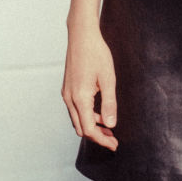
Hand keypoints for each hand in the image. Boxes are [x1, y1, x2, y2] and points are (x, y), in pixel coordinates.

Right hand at [62, 25, 117, 150]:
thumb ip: (109, 103)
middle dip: (97, 136)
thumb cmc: (96, 54)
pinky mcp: (67, 88)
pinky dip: (86, 115)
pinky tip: (99, 111)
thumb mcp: (108, 78)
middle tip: (113, 138)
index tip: (114, 144)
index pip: (89, 129)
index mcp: (80, 98)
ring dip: (91, 126)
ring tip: (108, 126)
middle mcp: (69, 98)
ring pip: (77, 119)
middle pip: (81, 128)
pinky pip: (75, 109)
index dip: (102, 140)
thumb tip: (110, 124)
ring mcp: (66, 93)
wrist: (82, 36)